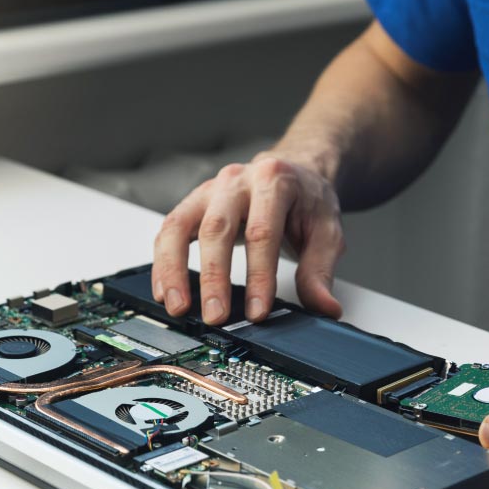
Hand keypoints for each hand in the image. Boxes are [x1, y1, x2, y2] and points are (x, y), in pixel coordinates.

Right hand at [151, 154, 345, 324]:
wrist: (291, 172)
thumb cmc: (305, 200)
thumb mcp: (326, 230)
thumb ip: (320, 270)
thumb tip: (324, 308)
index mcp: (273, 180)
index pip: (262, 232)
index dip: (259, 275)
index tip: (257, 311)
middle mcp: (235, 181)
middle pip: (216, 229)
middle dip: (213, 277)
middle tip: (215, 316)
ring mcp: (208, 191)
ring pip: (179, 226)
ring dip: (174, 270)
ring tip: (178, 306)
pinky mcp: (191, 205)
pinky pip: (168, 231)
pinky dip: (162, 263)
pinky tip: (164, 290)